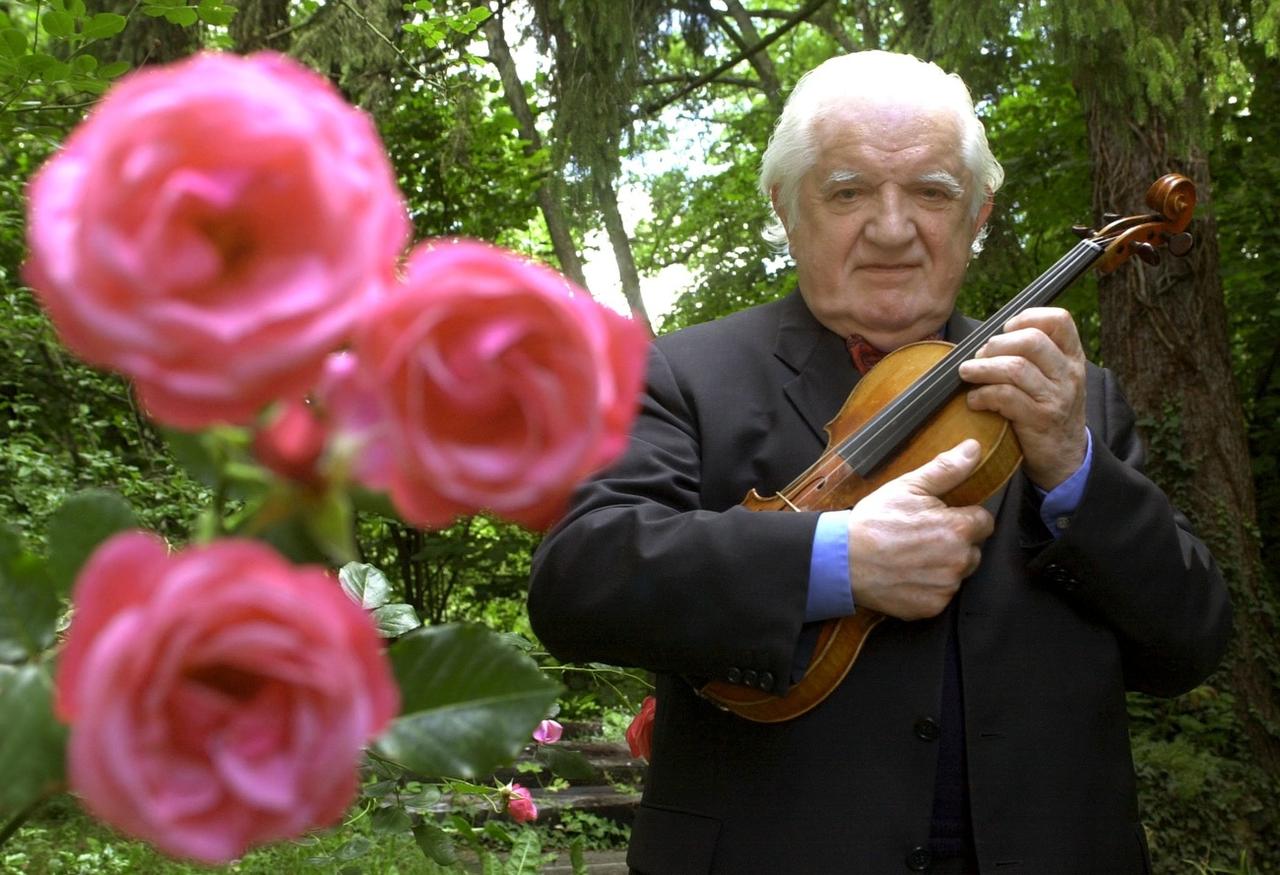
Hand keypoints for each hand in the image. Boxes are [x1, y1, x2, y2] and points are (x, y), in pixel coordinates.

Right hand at [847, 440, 994, 620]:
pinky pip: (941, 594)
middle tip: (922, 536)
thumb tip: (974, 448)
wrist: (842, 560)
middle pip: (973, 549)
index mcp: (958, 528)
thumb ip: (947, 469)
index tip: (941, 517)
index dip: (963, 516)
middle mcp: (958, 561)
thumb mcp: (908, 487)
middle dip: (954, 542)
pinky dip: (928, 586)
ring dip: (943, 565)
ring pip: (957, 572)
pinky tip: (907, 574)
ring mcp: (945, 587)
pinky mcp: (932, 607)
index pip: (983, 521)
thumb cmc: (873, 521)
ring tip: (912, 555)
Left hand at [958, 307, 1087, 490]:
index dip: (1026, 318)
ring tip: (968, 373)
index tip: (1005, 331)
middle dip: (996, 345)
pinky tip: (974, 400)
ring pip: (1015, 368)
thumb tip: (986, 341)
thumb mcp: (1052, 379)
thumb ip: (1031, 357)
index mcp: (1072, 357)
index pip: (1059, 320)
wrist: (1065, 458)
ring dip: (983, 368)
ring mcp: (1056, 397)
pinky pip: (1005, 397)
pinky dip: (983, 395)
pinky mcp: (1040, 420)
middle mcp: (1068, 374)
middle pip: (1031, 340)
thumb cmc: (1048, 411)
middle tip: (980, 357)